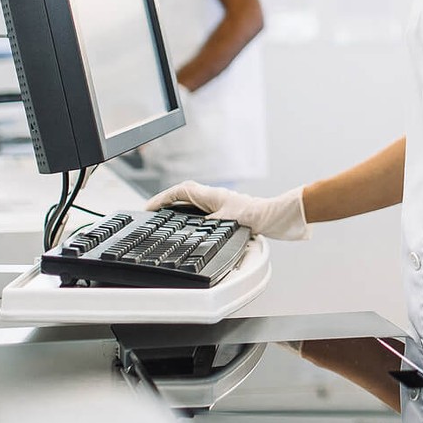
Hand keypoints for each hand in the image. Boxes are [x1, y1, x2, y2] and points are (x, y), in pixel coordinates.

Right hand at [148, 181, 308, 240]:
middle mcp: (213, 197)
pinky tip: (188, 227)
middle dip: (166, 203)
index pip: (179, 192)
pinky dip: (190, 217)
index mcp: (210, 195)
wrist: (274, 217)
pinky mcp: (226, 213)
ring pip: (192, 203)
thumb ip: (204, 225)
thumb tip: (188, 229)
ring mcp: (220, 204)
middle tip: (152, 214)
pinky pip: (201, 212)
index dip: (161, 199)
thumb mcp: (223, 223)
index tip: (148, 207)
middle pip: (183, 196)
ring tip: (163, 220)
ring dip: (177, 209)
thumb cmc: (254, 216)